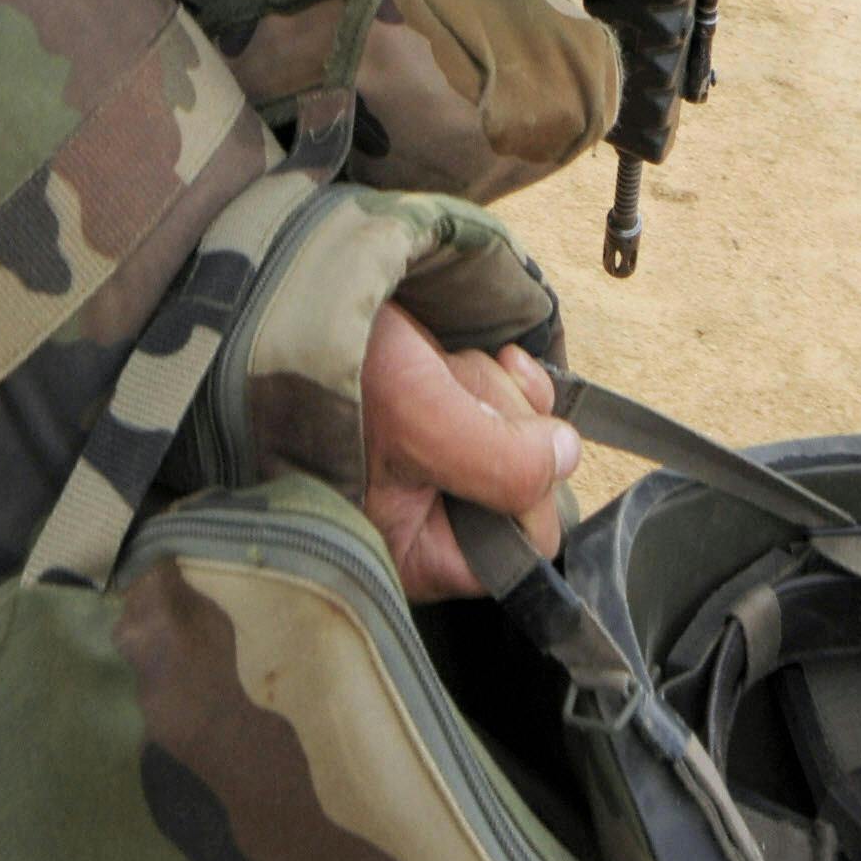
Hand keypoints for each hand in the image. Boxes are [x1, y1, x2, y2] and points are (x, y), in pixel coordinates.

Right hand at [356, 304, 577, 601]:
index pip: (519, 552)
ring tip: (427, 371)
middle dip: (501, 423)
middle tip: (445, 392)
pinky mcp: (448, 421)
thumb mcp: (423, 421)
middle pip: (529, 484)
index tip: (494, 445)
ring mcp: (442, 466)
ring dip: (488, 388)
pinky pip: (513, 405)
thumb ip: (504, 463)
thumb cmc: (339, 373)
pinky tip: (454, 357)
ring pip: (522, 436)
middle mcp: (432, 518)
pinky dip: (496, 372)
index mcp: (415, 552)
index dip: (525, 494)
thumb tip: (567, 457)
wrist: (293, 308)